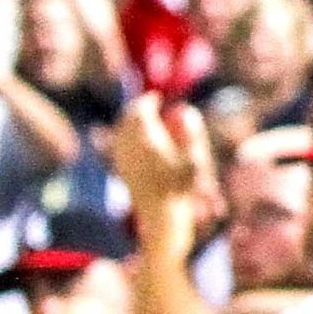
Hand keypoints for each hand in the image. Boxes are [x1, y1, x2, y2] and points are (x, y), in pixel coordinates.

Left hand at [109, 96, 214, 222]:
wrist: (161, 216)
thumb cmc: (182, 188)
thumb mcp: (194, 158)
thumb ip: (190, 131)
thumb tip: (183, 109)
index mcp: (148, 141)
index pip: (141, 112)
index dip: (148, 101)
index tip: (156, 97)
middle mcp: (131, 148)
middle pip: (127, 120)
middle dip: (136, 109)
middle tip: (148, 104)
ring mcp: (123, 159)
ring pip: (120, 132)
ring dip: (129, 121)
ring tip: (142, 117)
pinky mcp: (122, 170)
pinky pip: (118, 145)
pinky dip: (124, 136)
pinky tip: (132, 138)